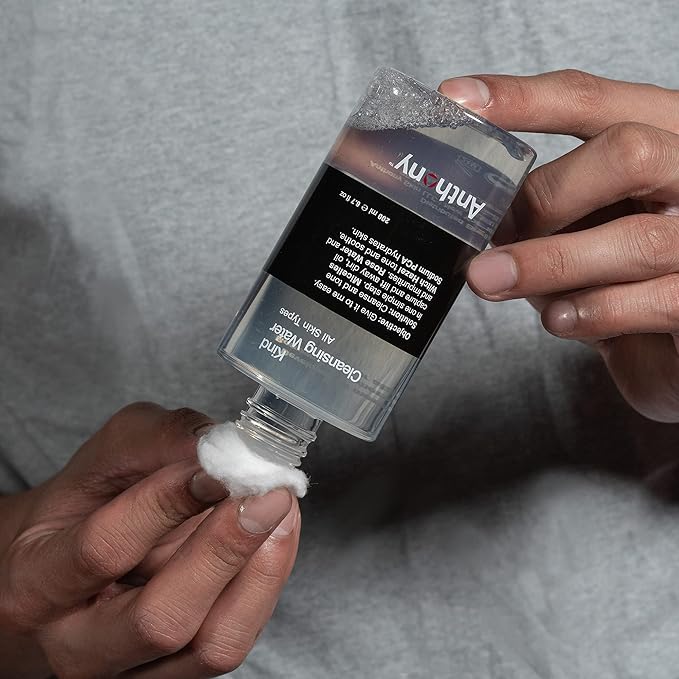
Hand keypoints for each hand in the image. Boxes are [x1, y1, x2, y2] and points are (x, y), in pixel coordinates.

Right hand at [0, 403, 299, 677]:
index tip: (216, 464)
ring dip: (261, 569)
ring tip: (280, 509)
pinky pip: (235, 640)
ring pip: (211, 644)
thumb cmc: (85, 507)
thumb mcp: (103, 458)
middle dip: (225, 547)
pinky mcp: (178, 674)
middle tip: (268, 492)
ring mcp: (132, 670)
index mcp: (38, 582)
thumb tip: (219, 444)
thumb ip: (155, 440)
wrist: (69, 569)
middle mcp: (78, 645)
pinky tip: (276, 535)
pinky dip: (267, 584)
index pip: (103, 550)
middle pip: (162, 618)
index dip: (167, 503)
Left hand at [440, 70, 678, 421]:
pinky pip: (658, 301)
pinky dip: (596, 311)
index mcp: (661, 139)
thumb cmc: (629, 272)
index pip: (593, 102)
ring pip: (637, 238)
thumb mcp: (583, 226)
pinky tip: (558, 317)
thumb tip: (475, 214)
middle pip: (626, 153)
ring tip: (490, 279)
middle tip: (492, 229)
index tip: (458, 100)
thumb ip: (546, 213)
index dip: (522, 99)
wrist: (676, 332)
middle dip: (546, 194)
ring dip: (549, 262)